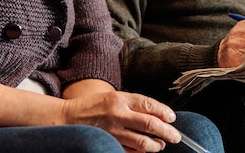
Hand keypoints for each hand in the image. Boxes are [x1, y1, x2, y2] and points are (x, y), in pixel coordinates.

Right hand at [61, 91, 180, 151]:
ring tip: (161, 145)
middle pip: (150, 124)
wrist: (69, 118)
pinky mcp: (109, 143)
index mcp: (120, 99)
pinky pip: (131, 151)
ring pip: (142, 142)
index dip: (164, 112)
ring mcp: (113, 131)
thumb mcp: (113, 97)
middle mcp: (118, 114)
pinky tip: (146, 150)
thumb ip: (133, 104)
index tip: (172, 118)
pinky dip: (141, 152)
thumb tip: (157, 114)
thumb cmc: (93, 106)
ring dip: (156, 145)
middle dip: (167, 131)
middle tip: (175, 136)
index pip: (148, 104)